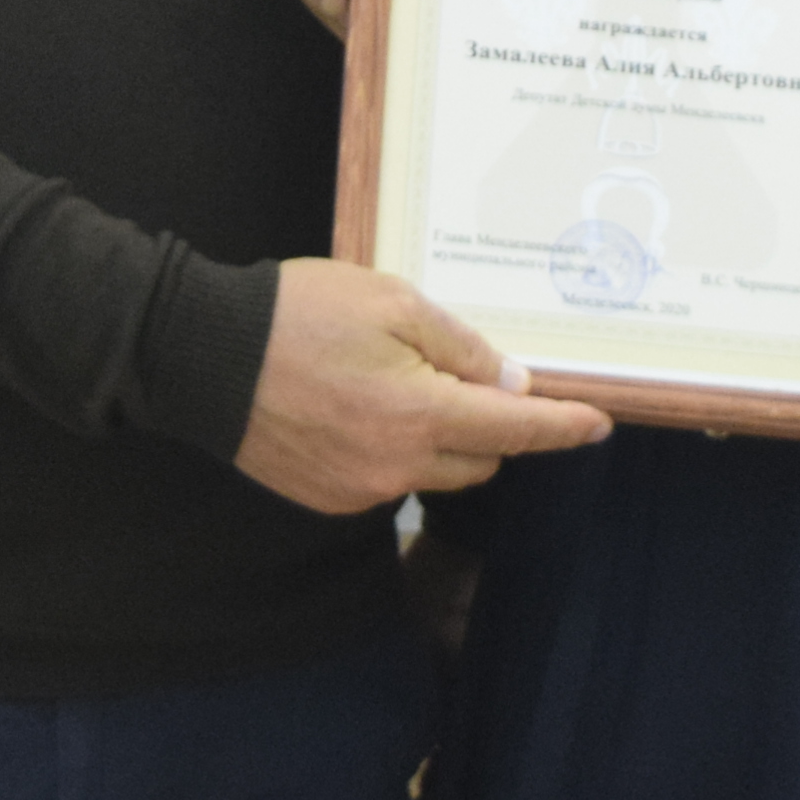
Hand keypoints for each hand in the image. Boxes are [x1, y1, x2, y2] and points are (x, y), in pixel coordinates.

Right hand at [235, 257, 608, 514]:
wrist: (201, 354)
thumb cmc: (297, 314)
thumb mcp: (391, 302)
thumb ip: (460, 346)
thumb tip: (507, 384)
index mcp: (420, 415)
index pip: (515, 430)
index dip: (562, 427)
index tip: (597, 423)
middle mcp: (396, 466)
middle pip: (481, 457)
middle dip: (489, 422)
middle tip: (458, 370)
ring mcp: (360, 490)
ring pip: (436, 471)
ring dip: (440, 437)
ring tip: (395, 380)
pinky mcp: (328, 497)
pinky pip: (389, 480)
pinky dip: (395, 449)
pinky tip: (359, 407)